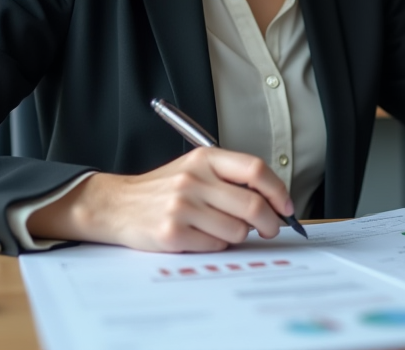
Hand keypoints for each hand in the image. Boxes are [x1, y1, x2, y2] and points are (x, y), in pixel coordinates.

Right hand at [27, 147, 295, 251]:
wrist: (117, 205)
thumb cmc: (164, 189)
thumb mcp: (195, 169)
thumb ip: (230, 179)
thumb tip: (273, 201)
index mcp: (204, 159)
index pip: (255, 170)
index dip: (278, 190)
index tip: (287, 207)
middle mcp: (194, 180)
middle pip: (252, 205)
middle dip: (269, 222)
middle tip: (269, 228)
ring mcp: (182, 206)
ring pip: (237, 230)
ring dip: (237, 235)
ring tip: (220, 229)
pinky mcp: (172, 233)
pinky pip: (215, 246)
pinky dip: (216, 245)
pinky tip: (201, 237)